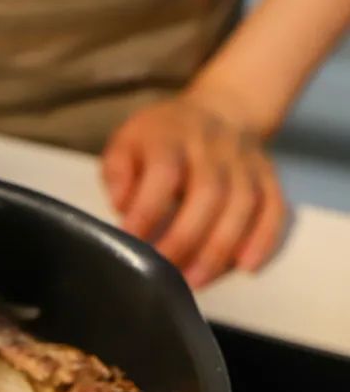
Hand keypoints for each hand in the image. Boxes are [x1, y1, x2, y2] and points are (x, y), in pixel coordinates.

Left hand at [101, 92, 285, 288]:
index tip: (132, 239)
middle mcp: (214, 147)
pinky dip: (263, 239)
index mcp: (172, 137)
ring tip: (195, 281)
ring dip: (219, 249)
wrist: (222, 109)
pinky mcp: (268, 177)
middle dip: (185, 239)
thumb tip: (120, 205)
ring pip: (242, 205)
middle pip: (209, 193)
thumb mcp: (127, 142)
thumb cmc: (163, 139)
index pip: (164, 171)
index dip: (148, 209)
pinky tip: (245, 266)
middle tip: (164, 272)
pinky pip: (274, 208)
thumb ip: (118, 172)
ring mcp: (245, 162)